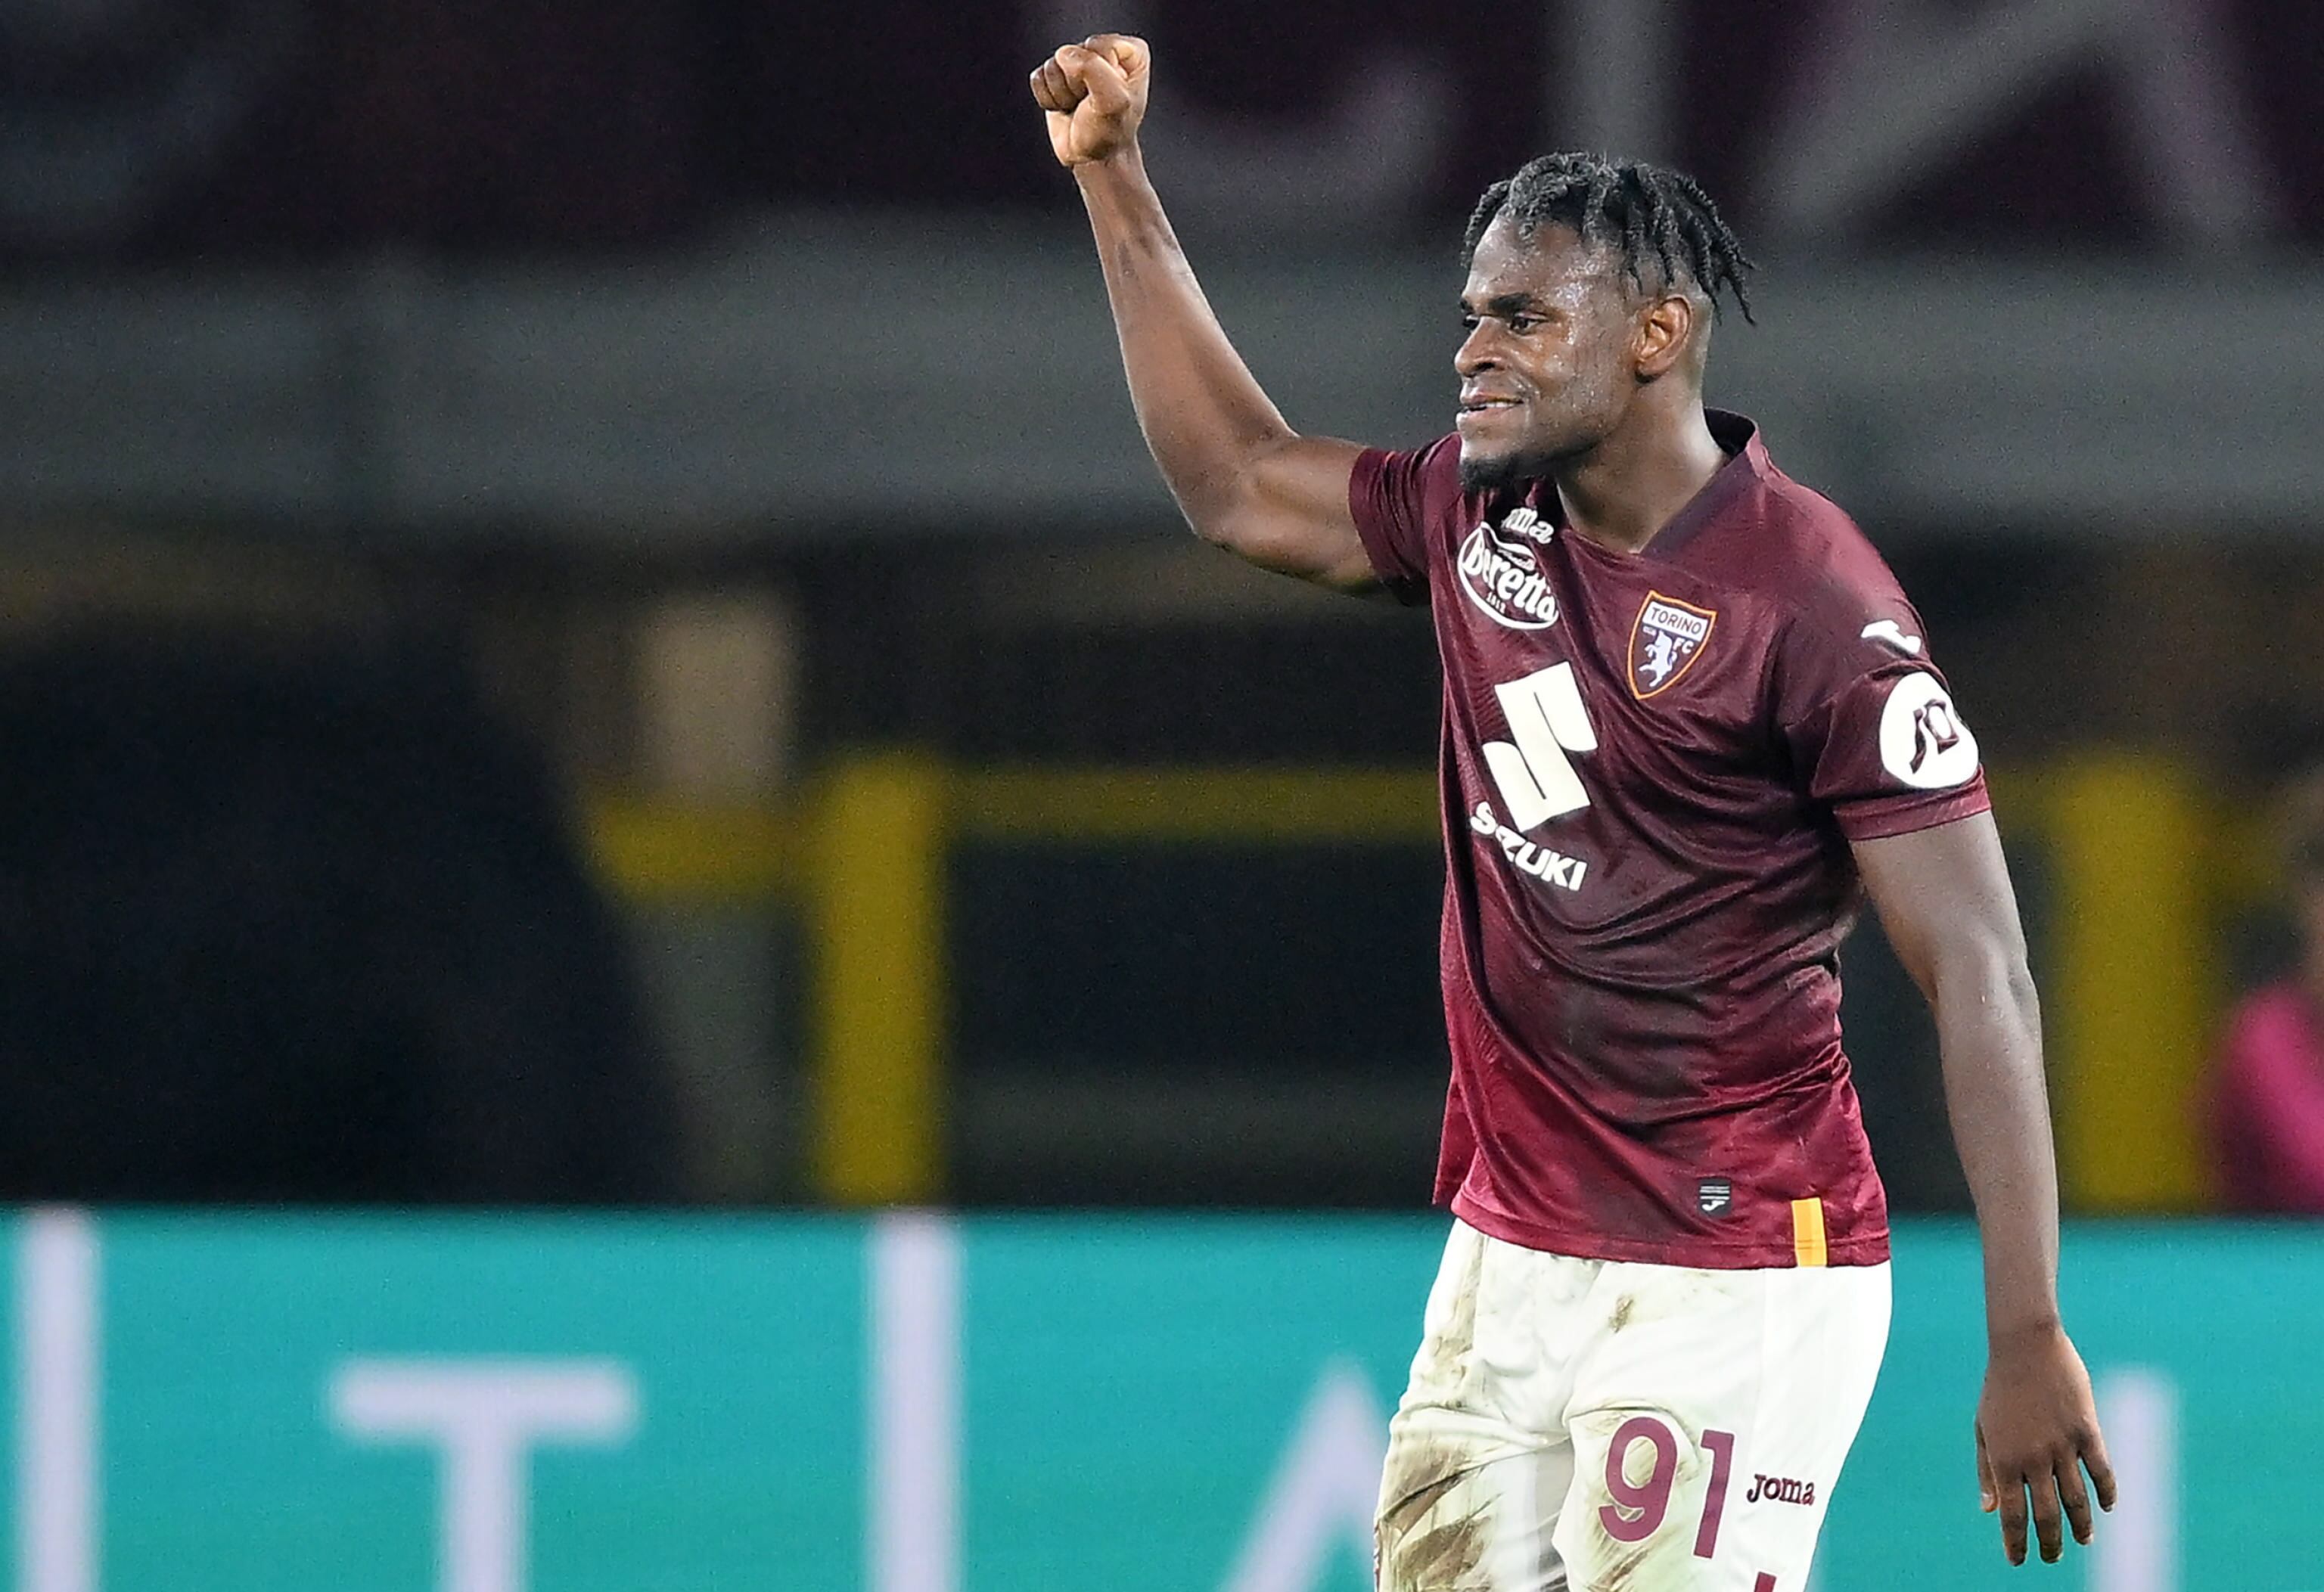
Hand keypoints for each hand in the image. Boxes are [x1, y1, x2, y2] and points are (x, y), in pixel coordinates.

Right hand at [1029, 33, 1149, 167]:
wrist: (1093, 158)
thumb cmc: (1109, 132)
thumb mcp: (1112, 102)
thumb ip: (1092, 70)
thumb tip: (1063, 54)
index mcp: (1131, 52)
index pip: (1099, 47)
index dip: (1098, 75)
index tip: (1106, 96)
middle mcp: (1104, 51)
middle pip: (1073, 53)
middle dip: (1077, 85)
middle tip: (1090, 105)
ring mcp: (1077, 62)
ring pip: (1053, 65)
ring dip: (1063, 94)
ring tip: (1079, 107)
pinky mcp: (1055, 75)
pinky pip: (1038, 77)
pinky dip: (1048, 98)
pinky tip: (1065, 107)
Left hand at [1974, 1324, 2115, 1565]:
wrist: (2024, 1346)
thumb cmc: (1999, 1389)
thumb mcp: (1983, 1429)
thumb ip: (1986, 1471)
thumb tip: (1989, 1510)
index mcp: (2003, 1459)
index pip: (2012, 1514)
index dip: (2016, 1542)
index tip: (2018, 1561)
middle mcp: (2033, 1458)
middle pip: (2046, 1514)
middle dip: (2050, 1543)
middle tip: (2053, 1558)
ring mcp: (2062, 1446)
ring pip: (2077, 1500)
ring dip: (2081, 1526)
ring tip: (2084, 1541)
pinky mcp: (2087, 1431)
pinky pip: (2101, 1471)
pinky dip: (2107, 1493)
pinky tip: (2107, 1509)